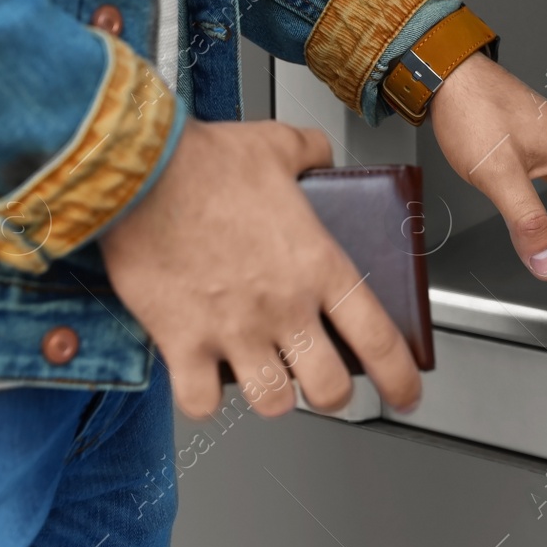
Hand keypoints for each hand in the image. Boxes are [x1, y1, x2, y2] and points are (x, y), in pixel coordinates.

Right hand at [98, 119, 421, 418]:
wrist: (139, 173)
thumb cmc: (205, 161)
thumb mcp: (277, 144)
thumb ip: (310, 152)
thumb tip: (319, 153)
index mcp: (318, 265)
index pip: (379, 338)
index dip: (401, 378)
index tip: (407, 394)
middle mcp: (283, 306)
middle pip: (330, 388)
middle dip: (334, 394)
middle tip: (325, 383)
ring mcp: (233, 330)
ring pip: (273, 403)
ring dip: (274, 397)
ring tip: (268, 378)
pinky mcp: (181, 342)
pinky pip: (201, 402)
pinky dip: (203, 400)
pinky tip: (204, 378)